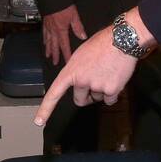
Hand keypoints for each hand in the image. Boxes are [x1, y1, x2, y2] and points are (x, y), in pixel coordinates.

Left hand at [35, 8, 154, 124]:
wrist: (122, 39)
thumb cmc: (102, 44)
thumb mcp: (81, 54)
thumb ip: (76, 70)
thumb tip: (78, 81)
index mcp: (71, 71)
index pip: (54, 93)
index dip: (45, 109)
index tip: (39, 122)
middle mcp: (81, 81)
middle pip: (80, 99)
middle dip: (87, 96)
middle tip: (95, 82)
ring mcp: (96, 86)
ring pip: (97, 98)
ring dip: (102, 90)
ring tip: (108, 72)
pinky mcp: (111, 90)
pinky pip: (110, 100)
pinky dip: (113, 93)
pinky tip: (116, 78)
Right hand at [41, 4, 85, 65]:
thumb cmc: (62, 5)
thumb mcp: (74, 16)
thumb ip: (78, 27)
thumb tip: (83, 36)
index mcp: (61, 30)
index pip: (64, 45)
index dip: (66, 54)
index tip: (67, 62)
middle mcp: (53, 30)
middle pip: (54, 45)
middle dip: (55, 55)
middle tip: (55, 63)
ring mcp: (48, 27)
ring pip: (48, 41)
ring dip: (48, 49)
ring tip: (48, 55)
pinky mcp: (45, 22)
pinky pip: (44, 33)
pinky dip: (44, 39)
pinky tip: (44, 41)